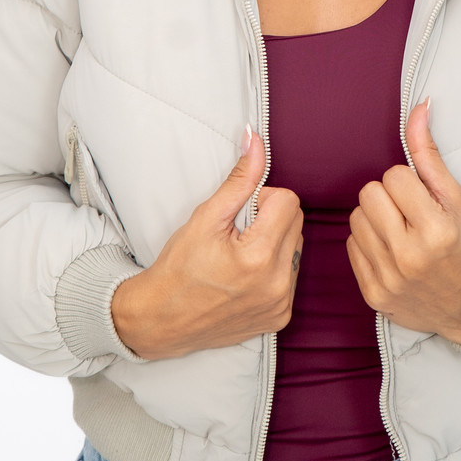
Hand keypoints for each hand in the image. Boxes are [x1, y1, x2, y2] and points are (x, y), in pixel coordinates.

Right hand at [111, 127, 303, 359]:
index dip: (262, 199)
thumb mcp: (205, 217)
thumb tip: (256, 140)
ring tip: (240, 256)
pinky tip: (245, 276)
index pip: (289, 201)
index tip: (239, 214)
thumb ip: (239, 179)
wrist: (162, 320)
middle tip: (237, 233)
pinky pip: (292, 275)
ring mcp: (281, 304)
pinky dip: (274, 269)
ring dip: (275, 243)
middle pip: (297, 222)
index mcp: (259, 256)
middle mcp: (277, 283)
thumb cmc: (179, 268)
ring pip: (297, 248)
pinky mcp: (280, 317)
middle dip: (270, 219)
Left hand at [347, 99, 460, 347]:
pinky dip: (367, 243)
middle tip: (409, 213)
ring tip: (399, 231)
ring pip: (355, 218)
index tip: (422, 198)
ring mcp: (389, 278)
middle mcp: (410, 257)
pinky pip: (351, 245)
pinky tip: (390, 250)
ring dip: (374, 218)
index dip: (408, 183)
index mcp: (436, 230)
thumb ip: (430, 155)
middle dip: (388, 198)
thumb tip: (420, 107)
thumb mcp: (457, 199)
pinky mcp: (373, 293)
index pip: (393, 176)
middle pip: (368, 194)